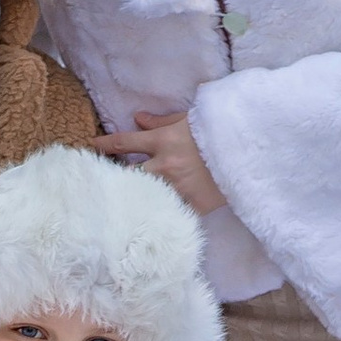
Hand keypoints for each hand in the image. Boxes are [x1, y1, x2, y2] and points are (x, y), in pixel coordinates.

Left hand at [91, 103, 226, 218]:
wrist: (249, 151)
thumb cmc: (219, 131)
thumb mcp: (190, 119)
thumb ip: (161, 121)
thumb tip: (137, 119)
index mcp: (163, 142)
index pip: (124, 143)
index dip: (104, 145)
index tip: (90, 148)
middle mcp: (165, 167)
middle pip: (128, 174)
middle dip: (113, 177)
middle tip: (99, 181)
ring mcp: (178, 188)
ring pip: (145, 196)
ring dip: (134, 197)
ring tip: (119, 204)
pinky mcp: (193, 205)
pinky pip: (171, 212)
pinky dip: (162, 213)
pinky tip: (148, 221)